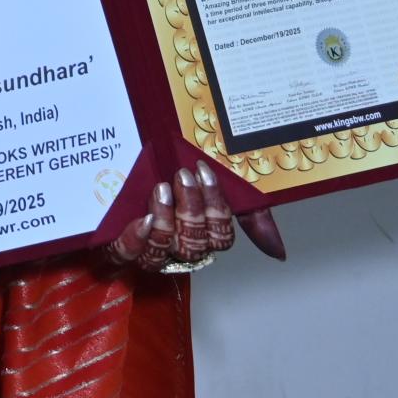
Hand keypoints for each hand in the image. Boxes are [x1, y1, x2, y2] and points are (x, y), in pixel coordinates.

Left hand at [106, 162, 277, 271]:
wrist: (137, 141)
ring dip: (165, 221)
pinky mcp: (118, 244)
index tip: (204, 173)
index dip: (215, 210)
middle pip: (193, 246)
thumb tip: (279, 254)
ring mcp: (147, 247)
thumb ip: (251, 214)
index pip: (219, 240)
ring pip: (161, 253)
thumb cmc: (177, 163)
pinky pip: (124, 255)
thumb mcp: (221, 182)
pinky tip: (142, 220)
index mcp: (202, 235)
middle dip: (191, 210)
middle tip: (183, 176)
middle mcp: (176, 246)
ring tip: (162, 189)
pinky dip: (135, 240)